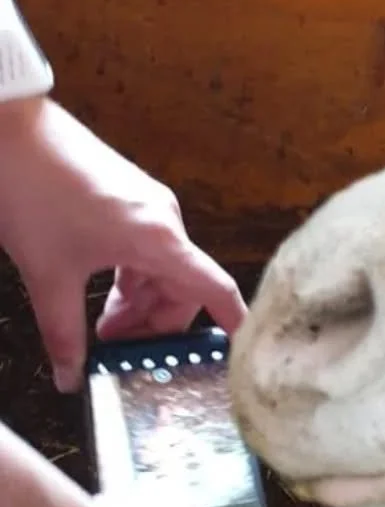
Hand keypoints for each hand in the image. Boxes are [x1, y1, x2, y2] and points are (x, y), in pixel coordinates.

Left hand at [0, 98, 246, 390]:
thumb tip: (70, 376)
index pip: (215, 290)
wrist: (8, 130)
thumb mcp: (47, 274)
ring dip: (139, 302)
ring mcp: (150, 207)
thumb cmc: (31, 192)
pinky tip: (101, 289)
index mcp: (158, 240)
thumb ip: (63, 332)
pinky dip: (132, 276)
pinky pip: (148, 249)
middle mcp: (166, 221)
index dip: (233, 324)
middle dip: (155, 324)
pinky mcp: (133, 198)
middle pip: (184, 288)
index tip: (239, 353)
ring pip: (162, 270)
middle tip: (118, 349)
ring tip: (102, 325)